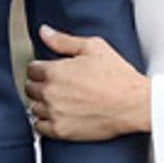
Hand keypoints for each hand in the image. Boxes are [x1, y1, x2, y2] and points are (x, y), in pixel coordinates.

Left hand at [25, 25, 148, 140]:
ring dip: (42, 103)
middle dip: (40, 84)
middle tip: (56, 84)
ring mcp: (54, 113)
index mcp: (54, 71)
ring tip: (58, 100)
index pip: (31, 69)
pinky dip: (44, 121)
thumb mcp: (93, 48)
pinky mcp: (61, 131)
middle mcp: (49, 93)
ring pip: (33, 107)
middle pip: (30, 88)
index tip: (50, 70)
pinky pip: (39, 126)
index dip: (41, 68)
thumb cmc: (117, 76)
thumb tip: (44, 31)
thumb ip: (63, 40)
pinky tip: (57, 115)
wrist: (133, 104)